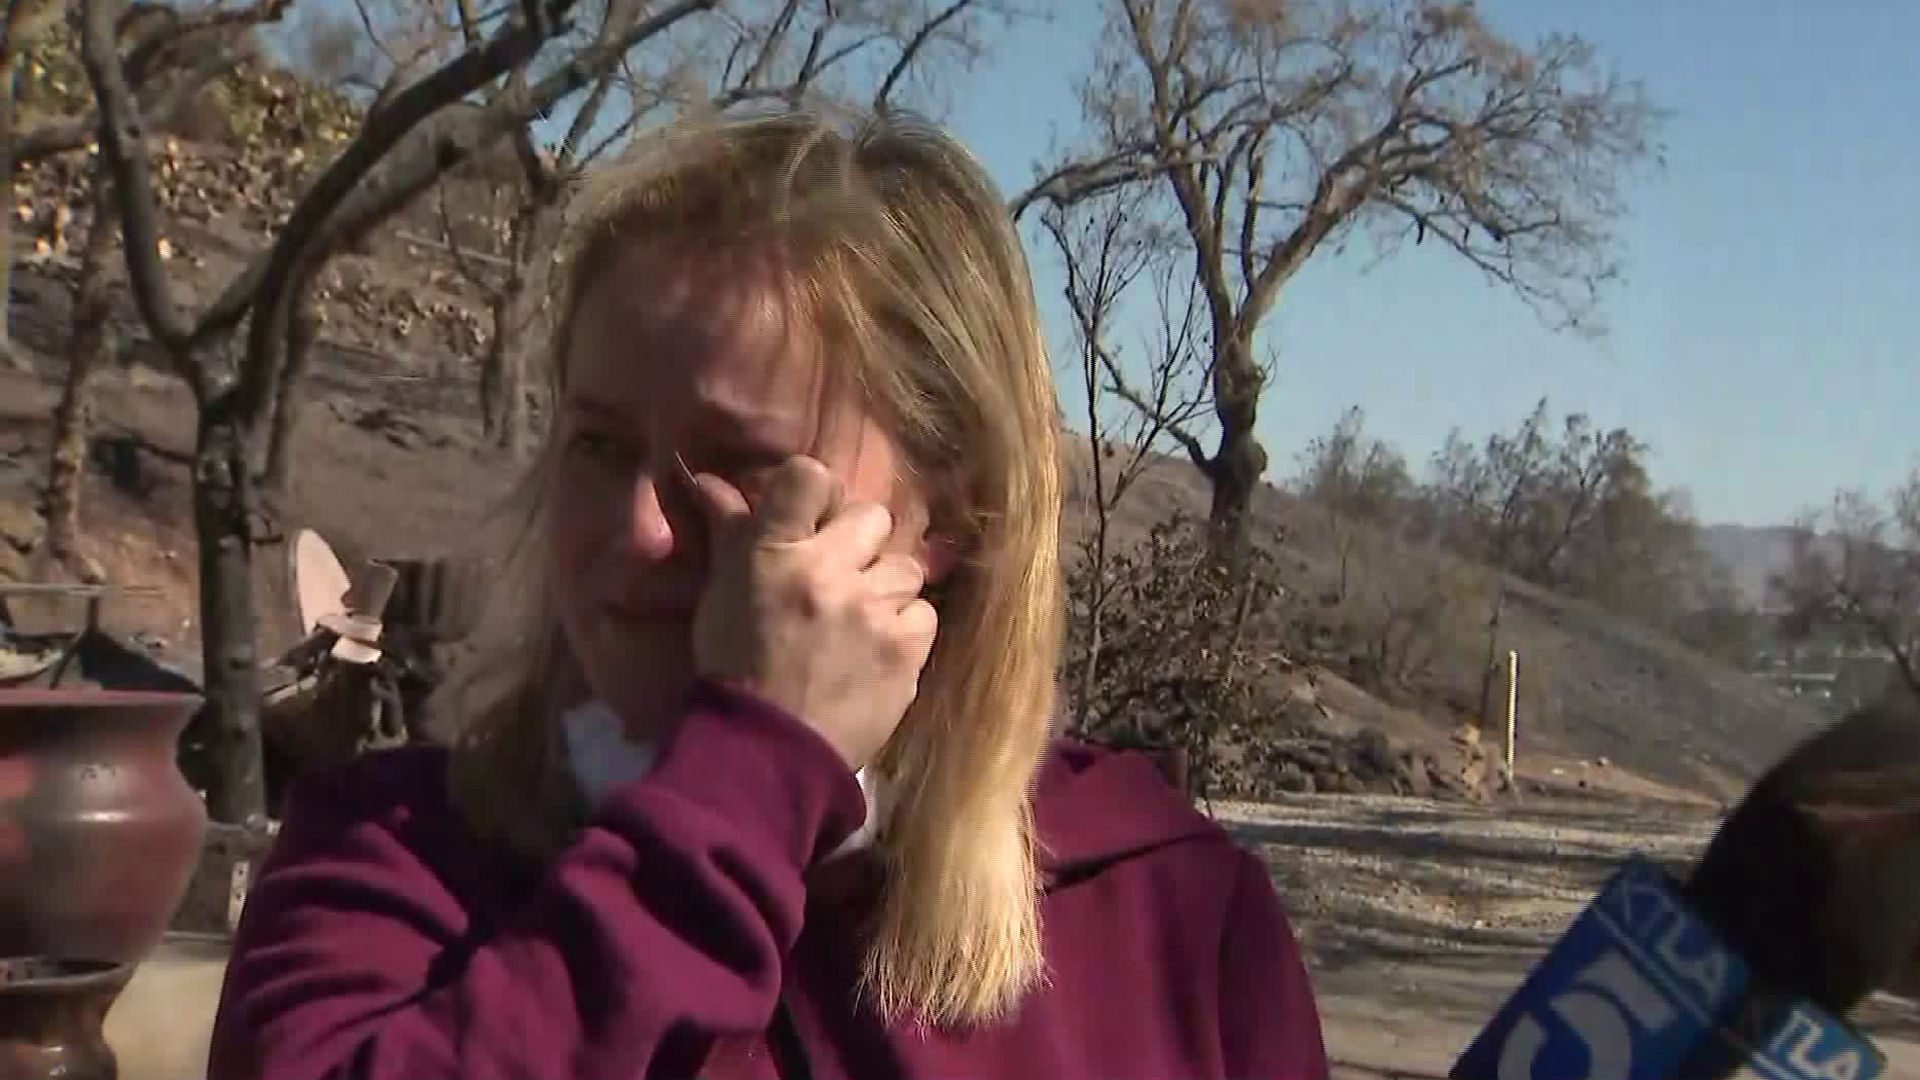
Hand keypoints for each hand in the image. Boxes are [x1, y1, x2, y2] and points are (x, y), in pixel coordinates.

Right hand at [686, 455, 937, 770]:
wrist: (767, 751)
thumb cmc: (735, 668)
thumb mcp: (721, 594)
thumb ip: (729, 532)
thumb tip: (712, 481)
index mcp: (774, 551)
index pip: (810, 475)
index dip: (815, 494)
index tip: (811, 521)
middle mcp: (828, 570)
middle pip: (871, 515)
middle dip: (858, 542)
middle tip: (840, 575)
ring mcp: (872, 609)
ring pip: (905, 565)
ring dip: (885, 587)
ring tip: (861, 617)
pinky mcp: (906, 649)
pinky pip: (924, 612)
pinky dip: (905, 627)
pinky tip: (879, 648)